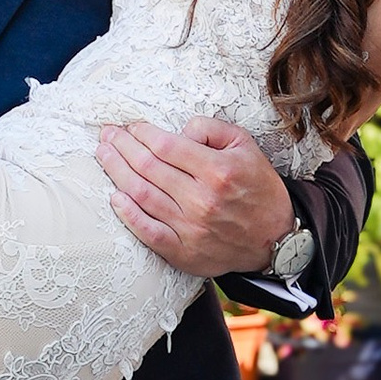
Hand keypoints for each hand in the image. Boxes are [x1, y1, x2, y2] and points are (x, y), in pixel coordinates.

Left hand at [96, 117, 298, 276]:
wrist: (276, 238)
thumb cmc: (258, 187)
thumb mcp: (245, 146)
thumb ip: (212, 129)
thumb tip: (178, 130)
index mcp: (218, 171)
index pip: (165, 146)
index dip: (142, 133)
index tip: (131, 127)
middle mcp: (202, 200)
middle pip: (148, 168)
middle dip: (122, 147)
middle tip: (107, 135)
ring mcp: (191, 228)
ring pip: (142, 195)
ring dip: (116, 172)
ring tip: (104, 155)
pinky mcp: (185, 252)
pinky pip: (148, 232)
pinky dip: (128, 215)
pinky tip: (114, 198)